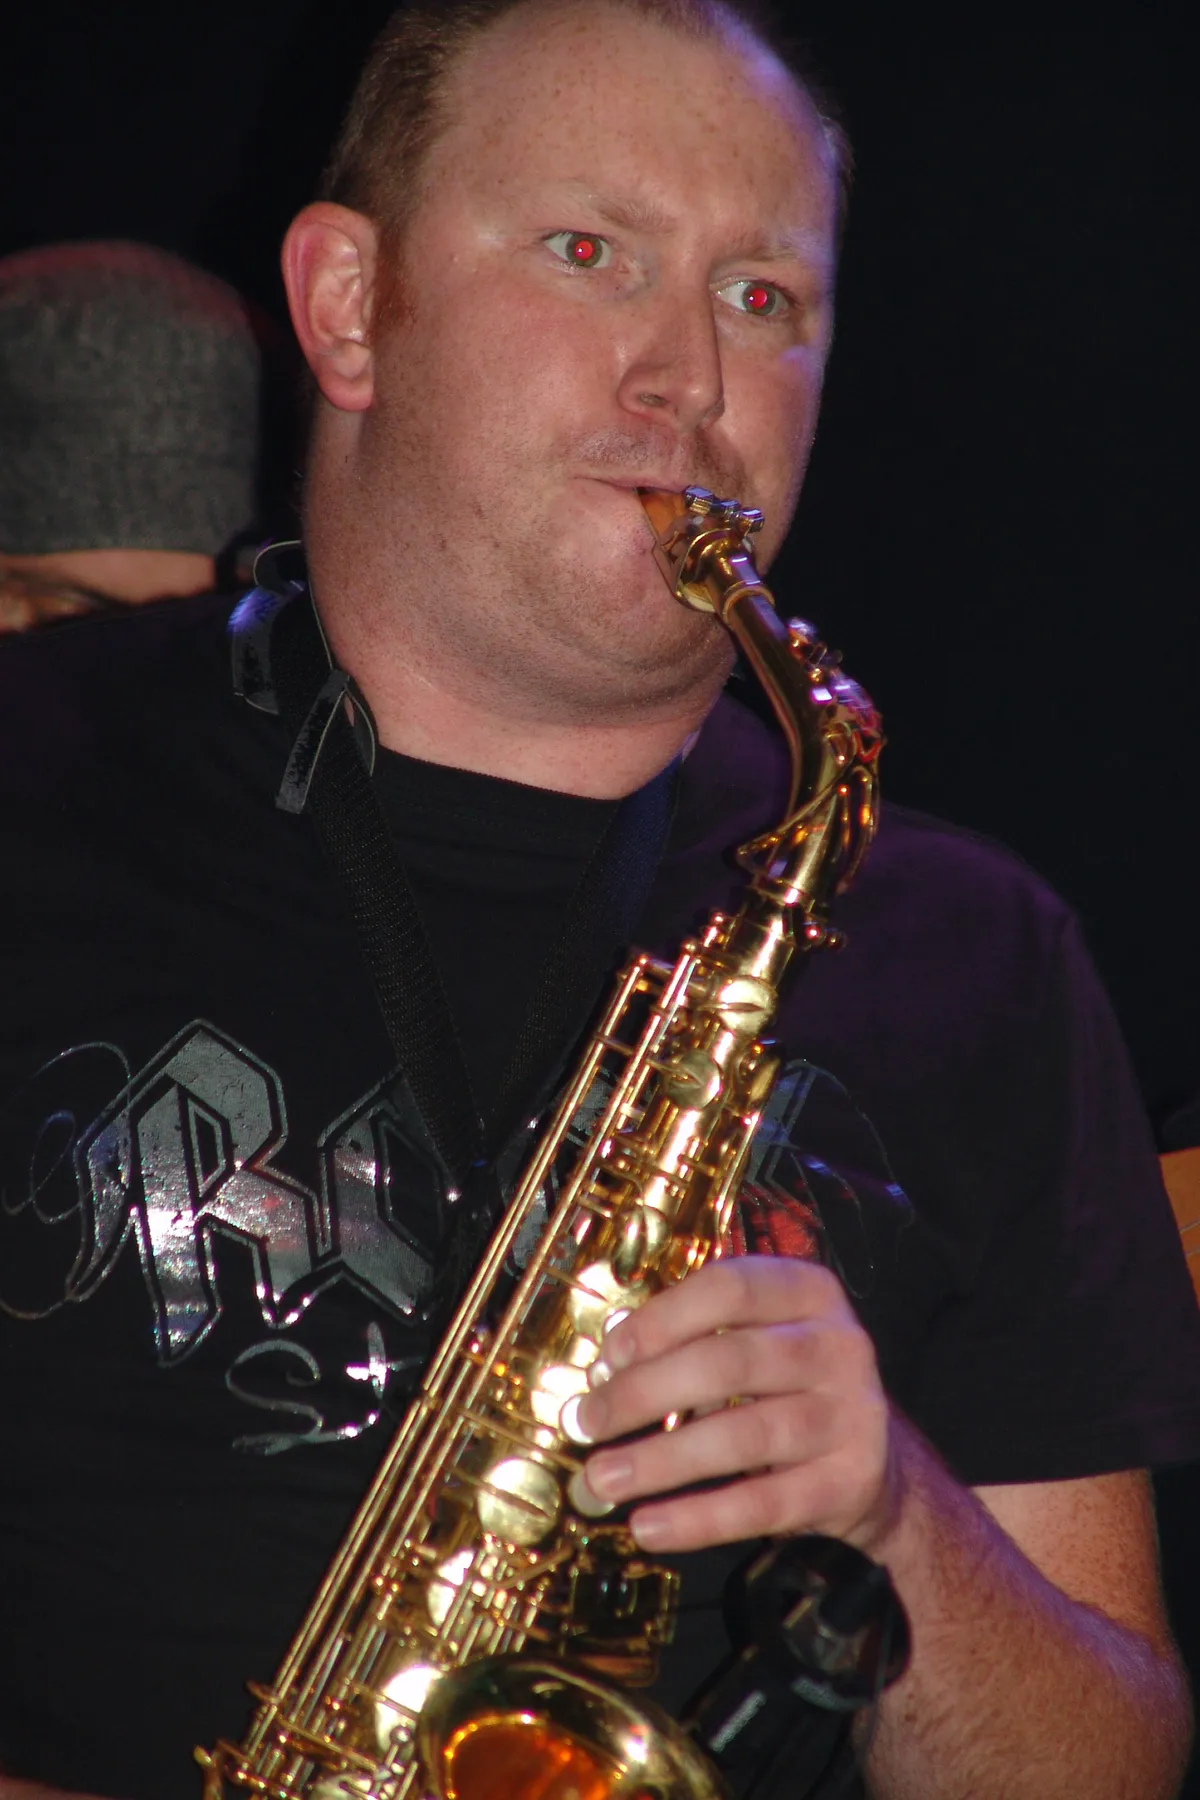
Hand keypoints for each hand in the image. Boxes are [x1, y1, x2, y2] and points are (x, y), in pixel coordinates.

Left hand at [574, 1255, 899, 1553]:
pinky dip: (698, 1518)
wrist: (874, 1462)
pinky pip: (762, 1504)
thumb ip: (691, 1342)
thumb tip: (605, 1371)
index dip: (662, 1319)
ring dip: (661, 1460)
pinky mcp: (850, 1481)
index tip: (608, 1355)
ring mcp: (852, 1414)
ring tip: (602, 1479)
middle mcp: (839, 1344)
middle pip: (728, 1361)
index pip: (729, 1287)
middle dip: (645, 1393)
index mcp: (808, 1291)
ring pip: (742, 1436)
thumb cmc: (786, 1388)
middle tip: (587, 1422)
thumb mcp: (754, 1341)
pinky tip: (648, 1525)